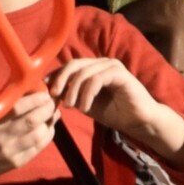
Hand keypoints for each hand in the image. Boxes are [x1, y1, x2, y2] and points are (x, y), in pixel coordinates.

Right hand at [0, 89, 57, 184]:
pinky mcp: (17, 162)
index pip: (17, 108)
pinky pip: (38, 148)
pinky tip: (48, 129)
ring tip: (53, 115)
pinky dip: (47, 136)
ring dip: (49, 123)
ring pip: (38, 135)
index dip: (35, 100)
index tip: (45, 94)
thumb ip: (6, 105)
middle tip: (52, 103)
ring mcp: (10, 151)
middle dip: (46, 110)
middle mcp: (1, 137)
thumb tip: (32, 90)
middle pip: (31, 121)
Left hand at [47, 56, 183, 161]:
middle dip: (61, 80)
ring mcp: (111, 66)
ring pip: (83, 72)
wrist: (138, 121)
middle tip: (54, 97)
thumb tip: (48, 91)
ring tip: (72, 107)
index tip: (45, 92)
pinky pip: (97, 79)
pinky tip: (84, 108)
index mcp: (92, 68)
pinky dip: (87, 94)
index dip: (55, 77)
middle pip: (73, 64)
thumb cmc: (113, 112)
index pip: (68, 66)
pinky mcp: (120, 73)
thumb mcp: (85, 103)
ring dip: (73, 91)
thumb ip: (70, 95)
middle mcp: (101, 63)